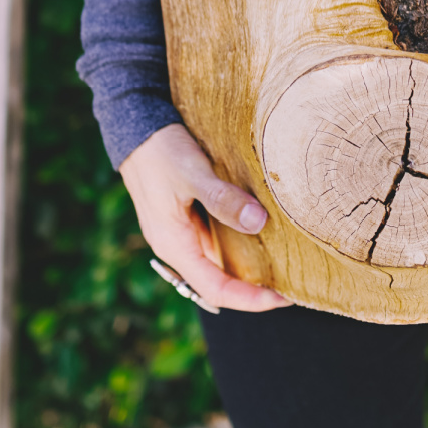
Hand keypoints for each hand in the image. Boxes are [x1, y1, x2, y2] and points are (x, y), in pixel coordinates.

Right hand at [120, 124, 289, 312]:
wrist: (135, 127)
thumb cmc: (160, 151)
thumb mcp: (193, 173)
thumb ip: (223, 199)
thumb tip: (259, 223)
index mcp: (174, 245)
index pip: (215, 289)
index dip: (249, 300)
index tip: (283, 297)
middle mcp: (177, 245)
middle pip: (218, 281)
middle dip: (253, 289)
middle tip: (292, 284)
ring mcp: (181, 232)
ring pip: (218, 261)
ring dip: (247, 267)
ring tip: (283, 264)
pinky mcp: (188, 217)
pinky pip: (216, 241)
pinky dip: (239, 244)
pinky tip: (261, 234)